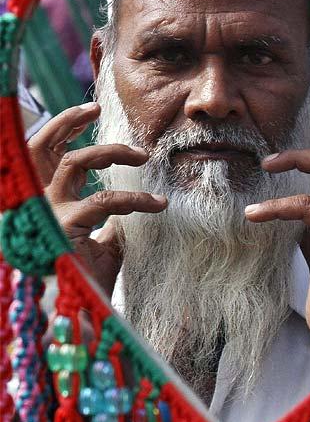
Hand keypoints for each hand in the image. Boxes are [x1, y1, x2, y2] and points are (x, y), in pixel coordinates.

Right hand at [28, 102, 167, 296]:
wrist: (81, 313)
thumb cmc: (87, 277)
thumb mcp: (100, 240)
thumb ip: (108, 217)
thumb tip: (128, 199)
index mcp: (42, 199)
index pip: (42, 153)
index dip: (62, 128)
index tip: (90, 113)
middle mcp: (37, 201)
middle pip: (41, 145)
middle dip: (67, 120)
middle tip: (97, 108)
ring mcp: (47, 212)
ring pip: (75, 162)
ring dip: (112, 152)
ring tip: (144, 155)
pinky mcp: (64, 225)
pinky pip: (105, 199)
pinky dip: (136, 199)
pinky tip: (159, 204)